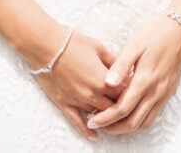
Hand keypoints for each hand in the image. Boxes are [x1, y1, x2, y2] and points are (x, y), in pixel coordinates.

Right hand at [31, 25, 120, 140]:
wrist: (46, 46)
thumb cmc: (73, 43)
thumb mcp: (99, 48)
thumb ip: (114, 62)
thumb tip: (125, 71)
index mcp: (103, 79)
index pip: (125, 93)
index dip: (131, 92)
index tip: (134, 90)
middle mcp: (92, 94)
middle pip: (114, 107)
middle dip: (121, 105)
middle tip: (126, 104)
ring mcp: (78, 100)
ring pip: (98, 116)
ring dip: (106, 116)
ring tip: (113, 116)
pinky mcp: (65, 104)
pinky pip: (77, 122)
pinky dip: (86, 131)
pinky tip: (94, 136)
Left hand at [88, 14, 180, 135]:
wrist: (180, 30)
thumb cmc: (155, 34)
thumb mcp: (135, 44)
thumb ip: (121, 65)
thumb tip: (108, 82)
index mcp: (145, 79)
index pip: (123, 108)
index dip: (106, 118)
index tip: (92, 120)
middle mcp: (156, 91)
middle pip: (133, 122)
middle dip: (114, 128)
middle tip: (98, 125)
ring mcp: (164, 94)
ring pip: (145, 123)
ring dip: (127, 128)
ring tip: (111, 125)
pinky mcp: (168, 93)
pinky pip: (154, 115)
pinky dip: (139, 121)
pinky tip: (129, 115)